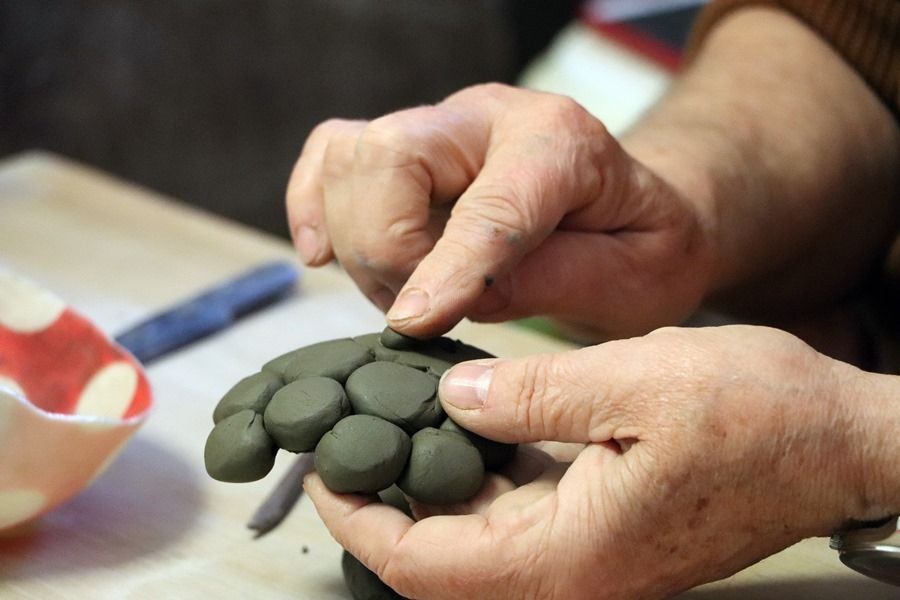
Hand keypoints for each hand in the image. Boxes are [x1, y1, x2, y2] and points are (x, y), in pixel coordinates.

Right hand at [286, 83, 714, 338]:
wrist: (634, 208)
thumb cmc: (643, 246)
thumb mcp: (634, 279)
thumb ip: (550, 281)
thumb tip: (448, 297)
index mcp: (563, 142)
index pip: (491, 205)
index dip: (447, 268)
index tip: (412, 324)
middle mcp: (490, 116)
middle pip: (390, 158)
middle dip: (388, 252)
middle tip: (422, 315)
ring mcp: (441, 125)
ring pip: (349, 158)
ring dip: (357, 244)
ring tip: (403, 294)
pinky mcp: (407, 145)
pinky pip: (331, 154)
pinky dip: (311, 205)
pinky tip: (323, 255)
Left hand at [305, 325, 888, 599]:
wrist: (836, 440)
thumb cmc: (759, 415)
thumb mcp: (636, 382)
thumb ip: (532, 393)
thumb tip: (452, 398)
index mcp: (570, 558)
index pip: (424, 565)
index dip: (358, 521)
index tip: (320, 469)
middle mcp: (571, 575)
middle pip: (437, 561)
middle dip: (381, 503)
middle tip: (346, 437)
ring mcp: (586, 558)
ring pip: (473, 539)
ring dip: (427, 487)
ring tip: (389, 423)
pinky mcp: (600, 530)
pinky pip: (514, 515)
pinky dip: (476, 475)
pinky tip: (461, 424)